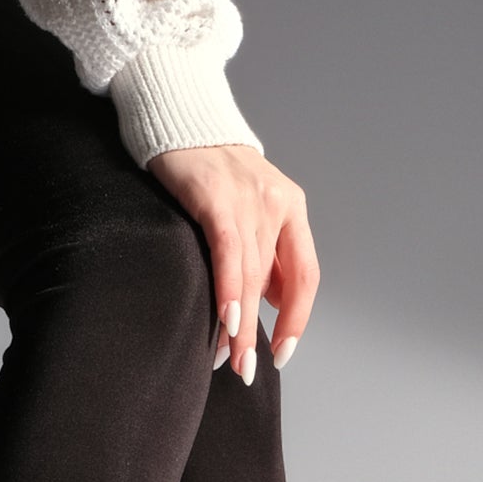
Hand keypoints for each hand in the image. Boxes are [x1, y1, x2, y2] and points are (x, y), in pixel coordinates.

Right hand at [145, 143, 319, 384]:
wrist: (177, 111)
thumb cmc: (207, 166)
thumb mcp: (247, 206)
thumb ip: (262, 249)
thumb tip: (271, 300)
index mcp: (291, 209)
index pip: (305, 276)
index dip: (297, 319)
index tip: (282, 353)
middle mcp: (278, 204)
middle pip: (276, 283)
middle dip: (260, 333)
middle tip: (248, 370)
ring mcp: (250, 198)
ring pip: (251, 275)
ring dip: (240, 325)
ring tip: (230, 360)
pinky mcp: (216, 196)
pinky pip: (229, 253)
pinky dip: (230, 291)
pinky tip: (227, 322)